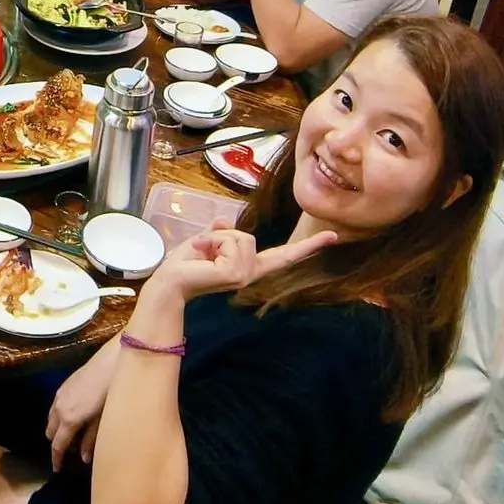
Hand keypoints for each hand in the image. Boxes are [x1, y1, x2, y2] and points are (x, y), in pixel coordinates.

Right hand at [46, 356, 116, 469]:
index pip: (57, 445)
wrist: (111, 363)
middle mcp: (59, 408)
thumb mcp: (103, 420)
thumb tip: (84, 458)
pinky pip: (54, 407)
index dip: (56, 459)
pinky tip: (74, 416)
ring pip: (50, 419)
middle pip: (50, 433)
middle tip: (71, 451)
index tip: (57, 469)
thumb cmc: (111, 393)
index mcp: (69, 420)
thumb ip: (91, 440)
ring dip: (57, 429)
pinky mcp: (63, 386)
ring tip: (73, 434)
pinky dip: (59, 417)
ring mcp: (59, 395)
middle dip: (57, 444)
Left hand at [145, 219, 336, 303]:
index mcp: (250, 266)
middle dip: (221, 236)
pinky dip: (211, 242)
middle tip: (203, 250)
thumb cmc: (185, 265)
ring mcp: (245, 275)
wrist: (170, 282)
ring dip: (215, 239)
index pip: (284, 255)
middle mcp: (252, 273)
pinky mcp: (236, 274)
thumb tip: (224, 221)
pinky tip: (202, 258)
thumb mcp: (205, 241)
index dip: (308, 246)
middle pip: (247, 237)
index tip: (333, 236)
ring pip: (238, 237)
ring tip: (202, 255)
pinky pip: (228, 241)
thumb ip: (219, 232)